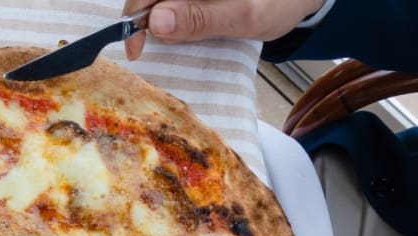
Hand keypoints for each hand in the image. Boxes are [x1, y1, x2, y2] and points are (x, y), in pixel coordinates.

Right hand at [121, 0, 325, 58]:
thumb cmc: (281, 0)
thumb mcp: (245, 16)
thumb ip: (201, 19)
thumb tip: (156, 23)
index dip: (135, 15)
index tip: (136, 48)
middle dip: (144, 19)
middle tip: (146, 49)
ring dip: (157, 20)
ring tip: (162, 42)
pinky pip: (174, 2)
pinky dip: (170, 16)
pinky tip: (177, 30)